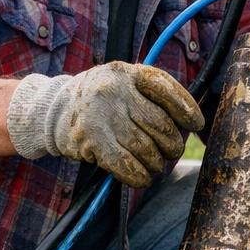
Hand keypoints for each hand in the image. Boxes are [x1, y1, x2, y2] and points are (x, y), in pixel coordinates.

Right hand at [4, 63, 204, 187]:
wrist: (53, 110)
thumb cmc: (101, 100)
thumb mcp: (123, 83)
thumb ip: (151, 95)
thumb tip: (188, 124)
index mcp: (126, 73)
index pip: (166, 90)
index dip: (186, 109)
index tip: (196, 124)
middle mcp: (113, 91)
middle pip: (160, 125)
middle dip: (172, 144)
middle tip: (172, 150)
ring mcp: (101, 117)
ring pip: (146, 149)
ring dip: (156, 162)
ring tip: (155, 164)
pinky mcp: (91, 142)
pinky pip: (127, 165)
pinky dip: (140, 176)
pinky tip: (143, 177)